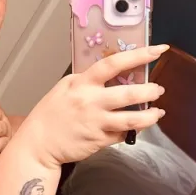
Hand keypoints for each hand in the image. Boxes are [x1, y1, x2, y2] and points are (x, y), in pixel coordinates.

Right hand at [23, 45, 168, 168]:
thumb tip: (111, 74)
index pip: (113, 64)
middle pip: (130, 93)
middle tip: (158, 89)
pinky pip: (122, 134)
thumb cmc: (50, 115)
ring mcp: (96, 123)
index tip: (157, 50)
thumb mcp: (64, 88)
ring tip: (157, 112)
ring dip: (150, 116)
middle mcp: (91, 102)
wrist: (38, 144)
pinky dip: (132, 131)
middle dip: (150, 91)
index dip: (138, 55)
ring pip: (133, 119)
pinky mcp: (99, 141)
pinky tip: (136, 127)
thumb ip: (86, 81)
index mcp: (82, 84)